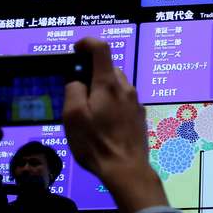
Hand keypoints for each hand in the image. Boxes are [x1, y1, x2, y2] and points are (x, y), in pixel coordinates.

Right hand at [63, 38, 166, 212]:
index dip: (87, 43)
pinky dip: (111, 103)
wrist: (126, 169)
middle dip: (92, 72)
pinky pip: (123, 101)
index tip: (75, 50)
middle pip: (109, 68)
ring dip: (102, 90)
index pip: (101, 48)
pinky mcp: (140, 117)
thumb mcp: (72, 116)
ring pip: (117, 85)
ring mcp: (136, 103)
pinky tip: (103, 123)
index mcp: (109, 83)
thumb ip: (73, 90)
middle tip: (76, 89)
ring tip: (89, 111)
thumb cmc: (96, 143)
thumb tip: (77, 80)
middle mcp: (126, 88)